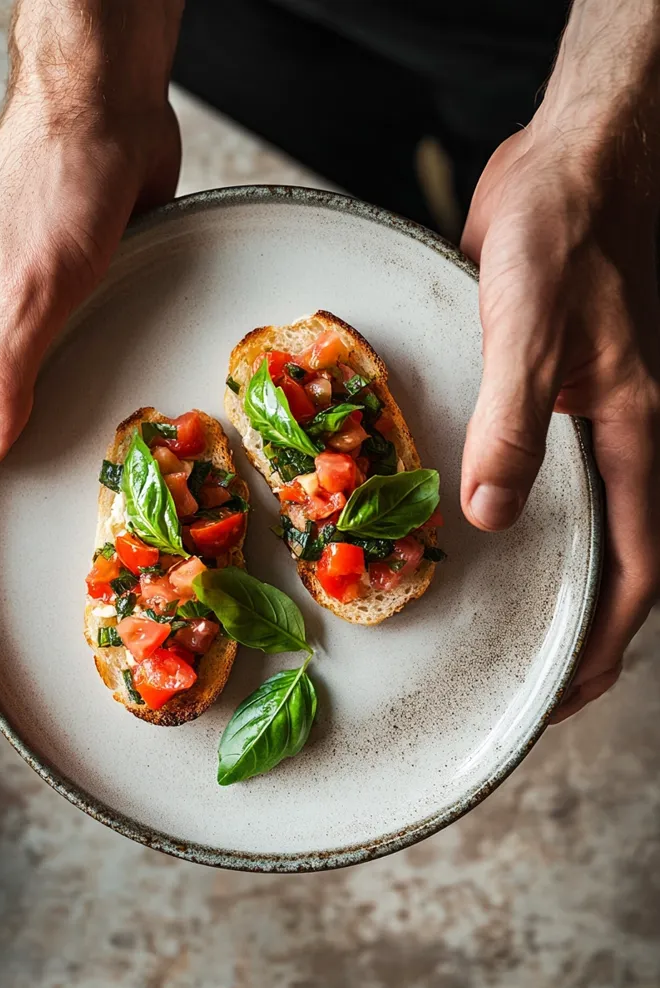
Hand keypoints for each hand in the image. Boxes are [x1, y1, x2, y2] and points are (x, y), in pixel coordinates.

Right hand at [0, 0, 183, 533]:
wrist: (106, 113)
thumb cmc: (57, 186)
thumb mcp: (28, 293)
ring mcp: (14, 300)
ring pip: (2, 383)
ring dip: (14, 430)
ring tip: (39, 483)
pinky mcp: (59, 290)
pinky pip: (46, 356)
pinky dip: (54, 393)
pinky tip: (81, 416)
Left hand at [460, 127, 659, 719]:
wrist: (568, 167)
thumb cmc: (564, 232)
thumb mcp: (531, 323)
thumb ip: (515, 419)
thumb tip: (492, 514)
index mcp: (631, 432)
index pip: (633, 566)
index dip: (604, 640)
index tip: (563, 693)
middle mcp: (614, 436)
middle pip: (610, 558)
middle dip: (576, 626)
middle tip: (524, 679)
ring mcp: (583, 417)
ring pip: (576, 520)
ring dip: (550, 576)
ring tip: (504, 624)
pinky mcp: (547, 392)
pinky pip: (542, 473)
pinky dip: (520, 514)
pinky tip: (481, 528)